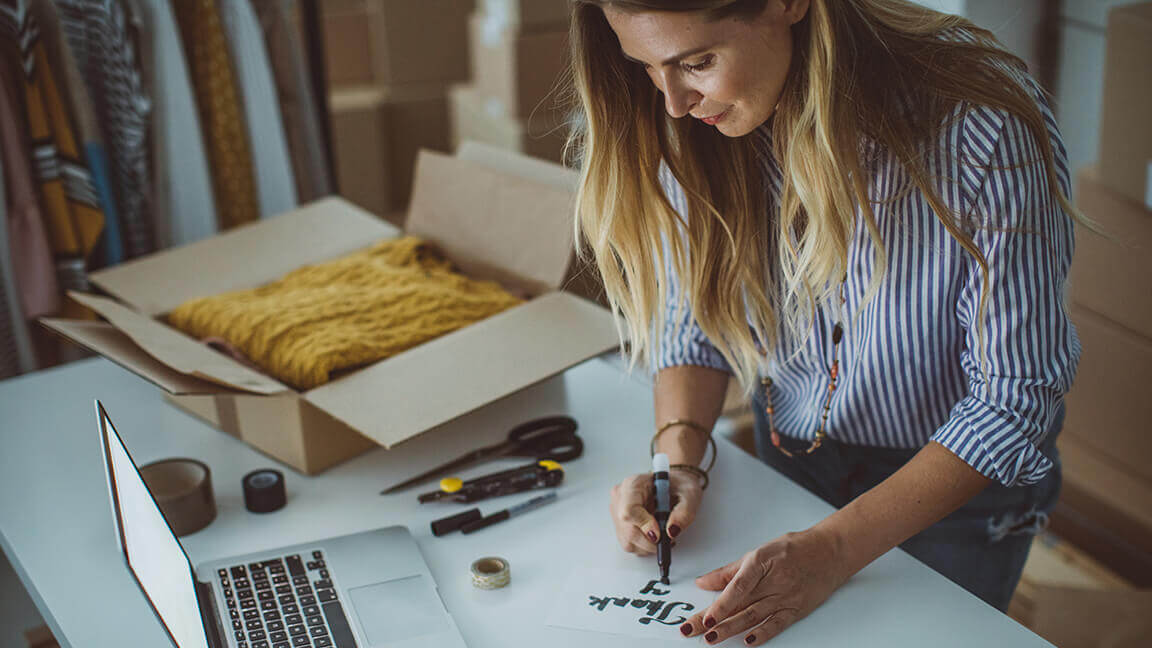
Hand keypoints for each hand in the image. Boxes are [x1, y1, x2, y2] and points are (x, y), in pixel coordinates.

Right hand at [609, 469, 702, 553]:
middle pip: (628, 530)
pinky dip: (645, 545)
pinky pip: (629, 543)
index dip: (644, 525)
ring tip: (662, 531)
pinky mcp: (620, 524)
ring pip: (628, 541)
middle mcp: (621, 497)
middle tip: (668, 536)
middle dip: (651, 541)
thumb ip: (684, 512)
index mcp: (634, 484)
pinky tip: (654, 533)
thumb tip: (671, 531)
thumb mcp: (690, 495)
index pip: (629, 510)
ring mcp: (617, 511)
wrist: (674, 486)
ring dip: (649, 544)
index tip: (659, 533)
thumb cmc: (679, 486)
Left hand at [681, 527, 847, 644]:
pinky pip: (777, 624)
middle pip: (739, 605)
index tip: (705, 617)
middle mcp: (773, 582)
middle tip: (693, 631)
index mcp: (761, 563)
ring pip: (754, 617)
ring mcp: (785, 597)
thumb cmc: (794, 549)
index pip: (737, 588)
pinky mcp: (796, 609)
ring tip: (713, 639)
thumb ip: (729, 570)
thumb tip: (704, 582)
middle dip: (714, 620)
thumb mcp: (759, 552)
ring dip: (731, 629)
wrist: (829, 552)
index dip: (720, 604)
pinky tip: (748, 641)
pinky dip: (763, 634)